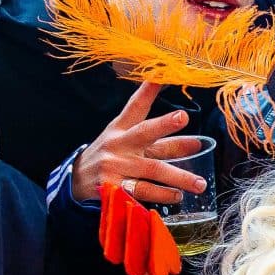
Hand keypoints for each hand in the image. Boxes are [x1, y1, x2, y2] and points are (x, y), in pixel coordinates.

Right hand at [76, 82, 206, 207]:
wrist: (75, 181)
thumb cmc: (110, 157)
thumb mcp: (126, 141)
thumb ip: (159, 140)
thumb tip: (195, 138)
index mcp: (121, 129)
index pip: (135, 107)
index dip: (147, 91)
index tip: (160, 77)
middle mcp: (119, 144)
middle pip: (144, 132)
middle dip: (164, 124)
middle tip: (183, 117)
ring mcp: (115, 166)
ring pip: (151, 169)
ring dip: (178, 176)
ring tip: (198, 183)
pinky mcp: (114, 188)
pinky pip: (141, 192)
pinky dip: (161, 196)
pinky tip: (176, 197)